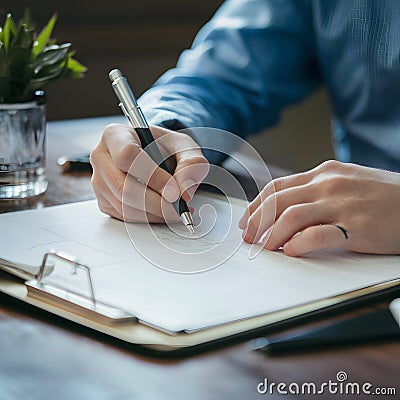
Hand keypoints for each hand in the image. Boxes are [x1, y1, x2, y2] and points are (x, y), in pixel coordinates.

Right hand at [90, 124, 208, 222]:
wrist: (156, 156)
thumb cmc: (165, 147)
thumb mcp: (184, 146)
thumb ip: (191, 163)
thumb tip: (184, 190)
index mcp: (115, 135)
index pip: (127, 156)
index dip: (153, 177)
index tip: (175, 192)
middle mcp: (101, 157)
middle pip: (124, 187)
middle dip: (157, 203)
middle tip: (180, 208)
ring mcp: (99, 182)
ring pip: (124, 206)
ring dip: (155, 214)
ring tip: (177, 210)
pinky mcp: (104, 201)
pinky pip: (125, 217)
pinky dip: (148, 219)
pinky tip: (164, 212)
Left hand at [239, 160, 399, 255]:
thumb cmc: (384, 196)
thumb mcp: (346, 182)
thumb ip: (317, 192)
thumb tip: (286, 210)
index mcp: (324, 172)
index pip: (277, 187)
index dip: (257, 205)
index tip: (248, 220)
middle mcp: (329, 184)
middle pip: (278, 201)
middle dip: (257, 221)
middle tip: (248, 236)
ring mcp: (342, 204)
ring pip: (291, 216)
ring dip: (271, 235)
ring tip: (265, 247)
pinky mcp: (356, 226)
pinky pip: (316, 235)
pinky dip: (297, 244)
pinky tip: (290, 251)